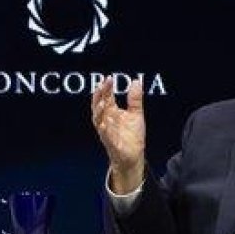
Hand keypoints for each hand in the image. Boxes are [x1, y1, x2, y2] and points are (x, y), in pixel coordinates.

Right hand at [91, 76, 146, 193]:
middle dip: (100, 95)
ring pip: (98, 120)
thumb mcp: (136, 114)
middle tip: (103, 85)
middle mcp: (106, 120)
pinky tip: (104, 123)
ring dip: (99, 111)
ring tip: (102, 102)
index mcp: (111, 112)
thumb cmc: (132, 136)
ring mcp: (106, 131)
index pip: (106, 97)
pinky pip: (105, 136)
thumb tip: (136, 81)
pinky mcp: (110, 143)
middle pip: (99, 105)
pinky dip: (104, 130)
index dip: (106, 88)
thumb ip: (134, 99)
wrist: (134, 155)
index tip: (109, 78)